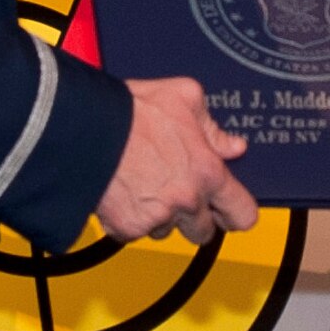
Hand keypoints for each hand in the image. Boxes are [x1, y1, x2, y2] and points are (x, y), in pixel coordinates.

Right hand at [96, 77, 258, 244]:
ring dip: (162, 215)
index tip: (230, 208)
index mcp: (206, 171)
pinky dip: (132, 218)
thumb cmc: (131, 110)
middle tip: (180, 193)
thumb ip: (213, 127)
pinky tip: (127, 192)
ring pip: (168, 231)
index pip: (242, 214)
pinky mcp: (127, 228)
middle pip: (204, 231)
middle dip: (196, 216)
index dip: (237, 212)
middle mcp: (185, 200)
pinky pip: (136, 232)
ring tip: (146, 184)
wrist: (87, 128)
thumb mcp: (184, 97)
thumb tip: (231, 145)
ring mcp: (156, 218)